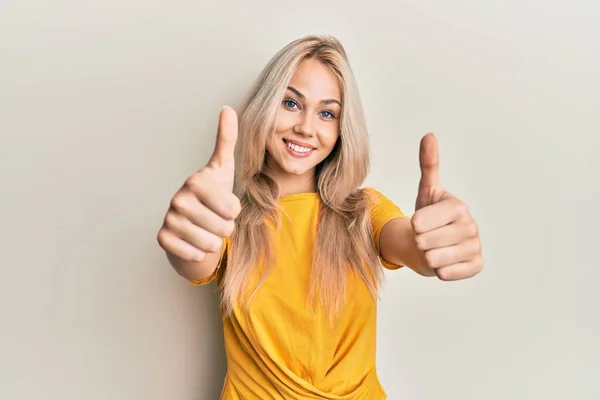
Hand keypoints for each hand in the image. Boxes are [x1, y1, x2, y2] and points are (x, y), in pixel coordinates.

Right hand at [157, 106, 240, 261]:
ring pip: (210, 244)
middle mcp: (178, 198)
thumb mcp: (222, 168)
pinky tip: (192, 240)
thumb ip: (227, 140)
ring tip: (205, 229)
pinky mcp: (162, 239)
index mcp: (196, 181)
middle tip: (214, 219)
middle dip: (225, 229)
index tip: (223, 205)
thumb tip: (227, 108)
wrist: (190, 222)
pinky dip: (197, 252)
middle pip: (224, 228)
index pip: (233, 210)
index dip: (234, 212)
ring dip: (213, 242)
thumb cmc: (211, 195)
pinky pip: (193, 254)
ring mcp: (169, 219)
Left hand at [411, 133, 482, 280]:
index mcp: (458, 207)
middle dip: (419, 242)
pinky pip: (446, 274)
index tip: (421, 222)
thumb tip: (429, 136)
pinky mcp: (476, 266)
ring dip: (428, 257)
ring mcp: (475, 247)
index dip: (413, 225)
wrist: (435, 244)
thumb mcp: (426, 192)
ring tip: (434, 248)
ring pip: (434, 259)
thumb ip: (428, 165)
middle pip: (424, 242)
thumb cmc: (429, 217)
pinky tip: (444, 261)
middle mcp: (471, 226)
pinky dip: (439, 270)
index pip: (419, 223)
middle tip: (427, 237)